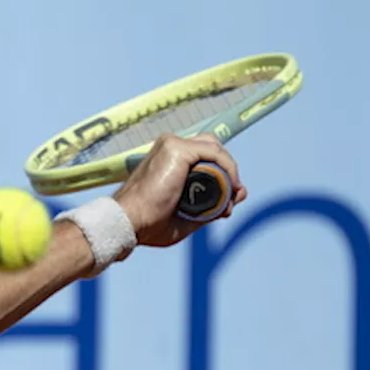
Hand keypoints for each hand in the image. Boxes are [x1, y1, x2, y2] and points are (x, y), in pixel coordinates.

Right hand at [113, 132, 248, 246]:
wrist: (128, 223)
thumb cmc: (148, 224)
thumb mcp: (187, 215)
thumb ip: (213, 204)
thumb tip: (240, 194)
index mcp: (166, 158)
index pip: (203, 154)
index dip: (221, 173)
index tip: (227, 200)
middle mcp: (168, 147)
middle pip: (211, 147)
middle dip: (227, 170)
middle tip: (230, 198)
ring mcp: (172, 145)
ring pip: (215, 148)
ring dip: (229, 171)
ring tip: (229, 197)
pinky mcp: (177, 149)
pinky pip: (214, 153)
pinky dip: (228, 168)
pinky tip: (230, 186)